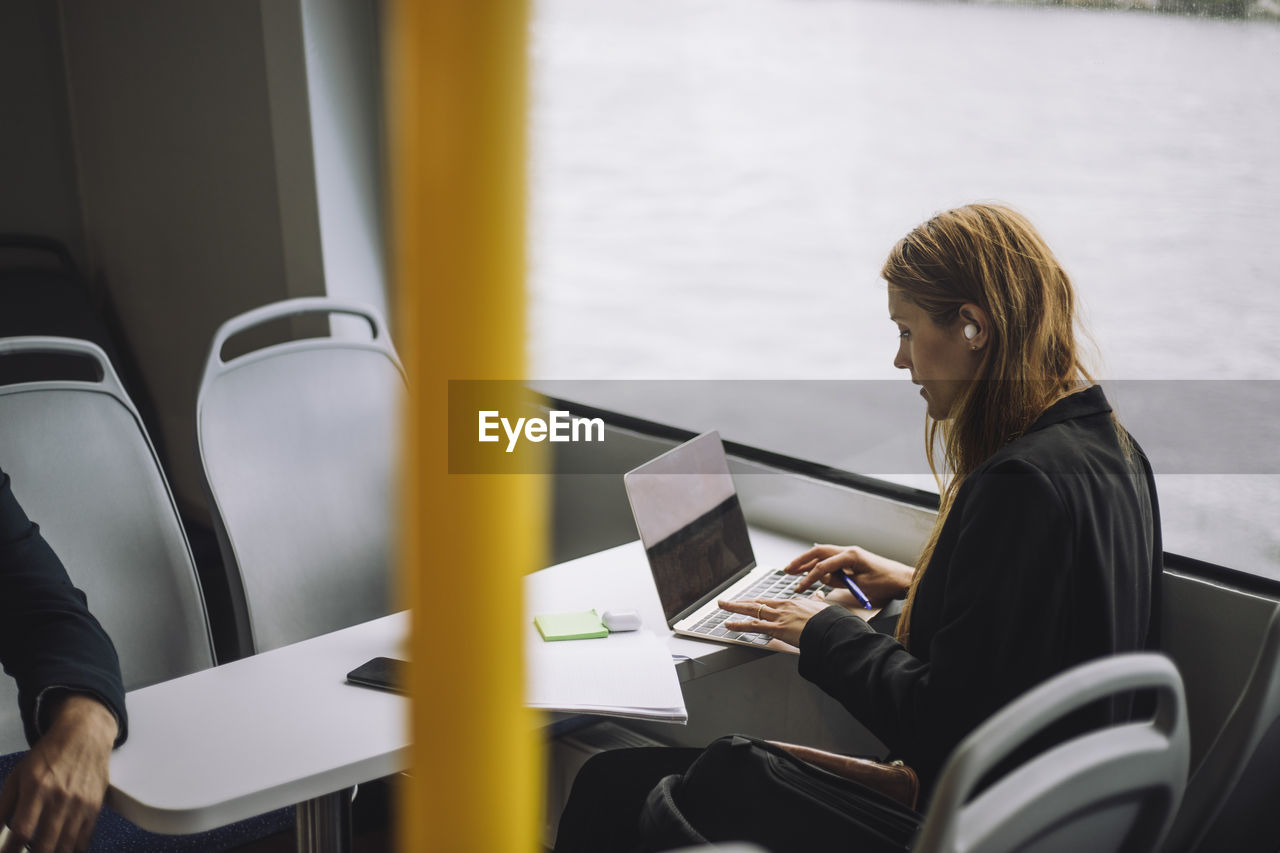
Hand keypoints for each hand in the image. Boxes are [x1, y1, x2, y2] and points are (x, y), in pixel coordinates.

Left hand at [0, 694, 117, 852]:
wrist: (85, 736)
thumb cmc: (49, 755)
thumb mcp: (18, 776)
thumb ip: (2, 807)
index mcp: (37, 788)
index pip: (21, 831)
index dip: (10, 851)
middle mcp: (61, 798)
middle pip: (45, 845)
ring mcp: (81, 804)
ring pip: (66, 846)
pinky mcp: (95, 807)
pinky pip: (84, 840)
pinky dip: (72, 851)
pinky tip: (61, 852)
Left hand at [720, 596, 832, 647]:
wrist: (832, 629)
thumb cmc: (829, 621)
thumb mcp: (823, 609)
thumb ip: (817, 602)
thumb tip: (819, 597)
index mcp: (793, 603)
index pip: (770, 602)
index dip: (758, 603)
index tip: (750, 602)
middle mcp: (783, 607)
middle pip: (757, 602)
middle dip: (740, 602)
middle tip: (727, 601)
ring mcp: (779, 617)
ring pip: (751, 609)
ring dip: (734, 608)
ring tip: (722, 605)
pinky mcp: (777, 628)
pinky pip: (753, 626)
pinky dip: (739, 625)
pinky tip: (728, 624)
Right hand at [784, 544, 913, 603]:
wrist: (903, 579)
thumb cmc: (886, 582)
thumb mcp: (862, 586)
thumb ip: (840, 582)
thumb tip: (824, 578)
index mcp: (850, 555)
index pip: (823, 565)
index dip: (809, 577)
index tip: (800, 587)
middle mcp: (848, 551)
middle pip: (818, 552)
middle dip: (801, 561)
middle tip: (787, 570)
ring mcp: (850, 554)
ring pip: (823, 554)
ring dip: (808, 562)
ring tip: (794, 570)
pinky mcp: (852, 559)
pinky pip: (831, 560)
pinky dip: (819, 565)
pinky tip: (812, 571)